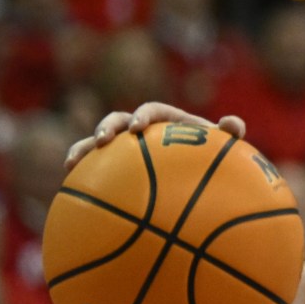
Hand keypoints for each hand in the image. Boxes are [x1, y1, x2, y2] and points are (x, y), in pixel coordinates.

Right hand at [66, 102, 246, 170]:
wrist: (199, 177)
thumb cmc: (211, 158)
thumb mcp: (222, 148)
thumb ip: (230, 134)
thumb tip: (234, 124)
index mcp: (166, 120)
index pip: (152, 110)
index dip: (143, 115)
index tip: (138, 128)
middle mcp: (140, 131)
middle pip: (117, 120)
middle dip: (107, 127)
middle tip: (104, 140)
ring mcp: (124, 150)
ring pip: (96, 144)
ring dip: (83, 149)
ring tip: (71, 163)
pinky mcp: (113, 170)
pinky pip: (93, 172)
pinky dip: (81, 179)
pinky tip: (70, 193)